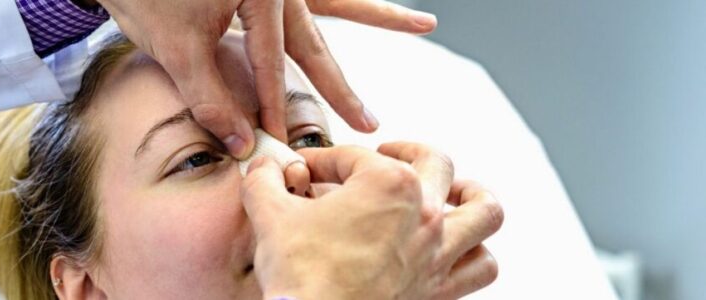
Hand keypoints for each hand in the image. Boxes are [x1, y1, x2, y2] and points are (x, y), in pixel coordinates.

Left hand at [94, 0, 436, 157]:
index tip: (284, 142)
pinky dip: (347, 3)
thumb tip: (239, 143)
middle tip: (368, 121)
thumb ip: (209, 96)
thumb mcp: (174, 47)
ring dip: (375, 15)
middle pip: (313, 36)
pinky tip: (386, 10)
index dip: (274, 103)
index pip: (273, 59)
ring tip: (422, 22)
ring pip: (332, 3)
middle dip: (338, 83)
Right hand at [241, 143, 502, 298]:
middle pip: (434, 163)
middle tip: (385, 156)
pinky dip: (476, 254)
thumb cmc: (302, 277)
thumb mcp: (270, 215)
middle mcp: (423, 213)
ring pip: (484, 211)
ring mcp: (437, 252)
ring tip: (455, 191)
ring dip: (472, 196)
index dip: (324, 160)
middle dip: (408, 151)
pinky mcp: (440, 289)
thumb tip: (265, 167)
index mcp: (388, 184)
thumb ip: (265, 180)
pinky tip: (459, 249)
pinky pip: (481, 267)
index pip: (354, 157)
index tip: (306, 170)